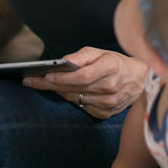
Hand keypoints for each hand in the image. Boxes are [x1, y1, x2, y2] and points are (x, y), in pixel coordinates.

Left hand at [23, 47, 147, 118]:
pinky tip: (61, 92)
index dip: (63, 77)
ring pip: (74, 98)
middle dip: (50, 84)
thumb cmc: (114, 63)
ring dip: (57, 91)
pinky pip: (80, 106)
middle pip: (74, 88)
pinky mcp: (105, 114)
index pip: (82, 76)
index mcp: (110, 68)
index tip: (45, 75)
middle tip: (30, 80)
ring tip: (39, 84)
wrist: (138, 81)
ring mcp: (108, 104)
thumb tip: (62, 63)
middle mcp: (111, 88)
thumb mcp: (99, 52)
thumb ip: (80, 57)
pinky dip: (70, 98)